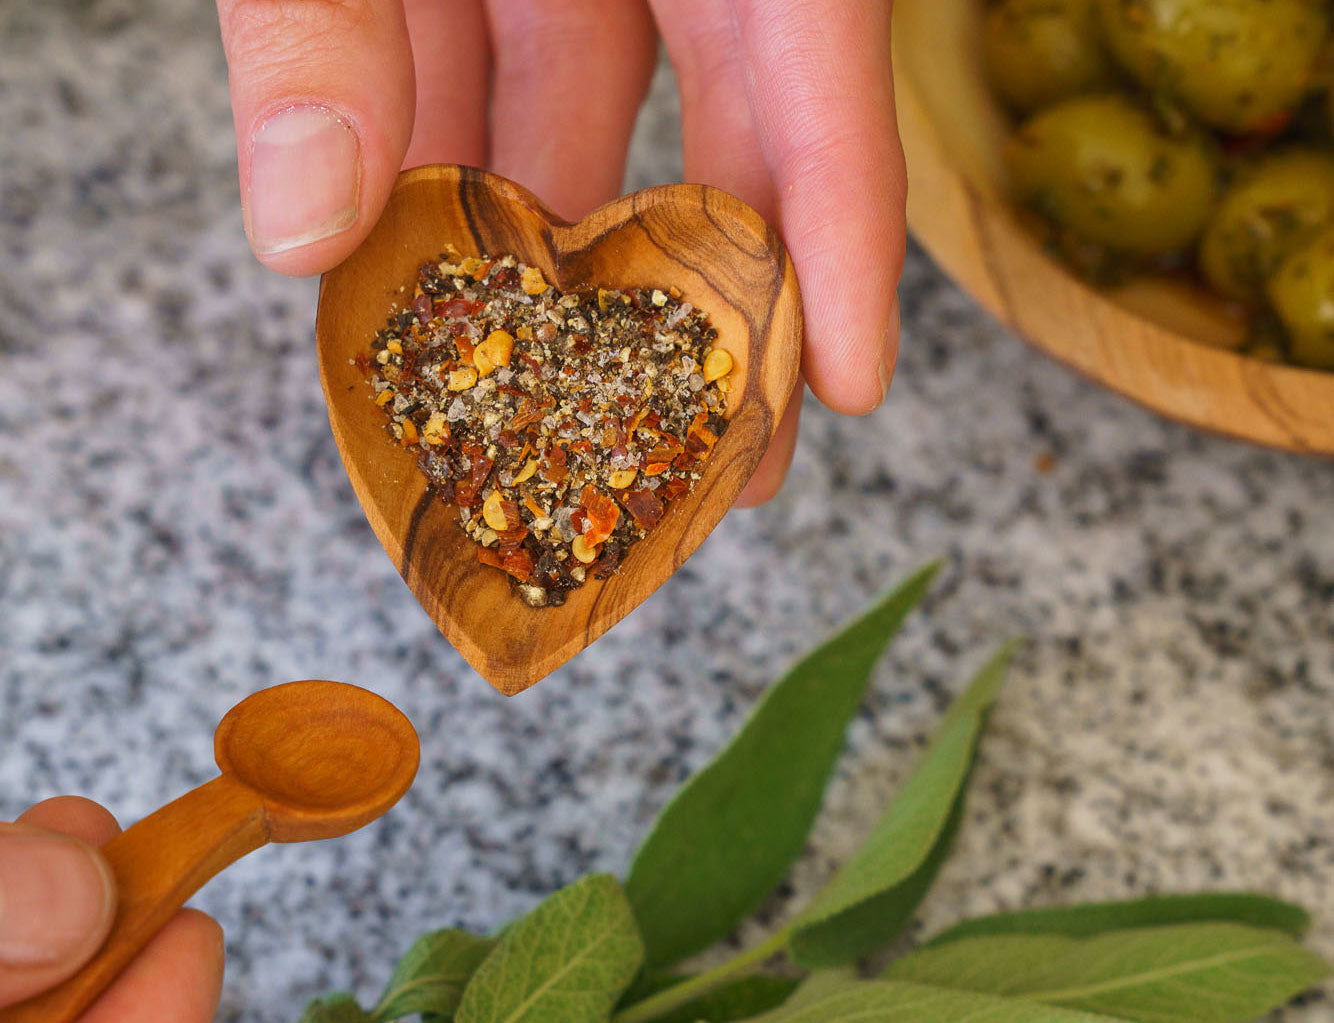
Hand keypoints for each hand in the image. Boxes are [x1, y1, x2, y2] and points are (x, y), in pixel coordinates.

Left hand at [217, 0, 904, 502]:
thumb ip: (318, 15)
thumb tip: (303, 228)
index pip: (808, 47)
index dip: (843, 222)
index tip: (847, 382)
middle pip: (723, 123)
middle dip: (708, 299)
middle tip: (703, 460)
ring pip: (584, 108)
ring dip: (557, 258)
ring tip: (546, 405)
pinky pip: (479, 63)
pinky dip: (448, 169)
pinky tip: (417, 275)